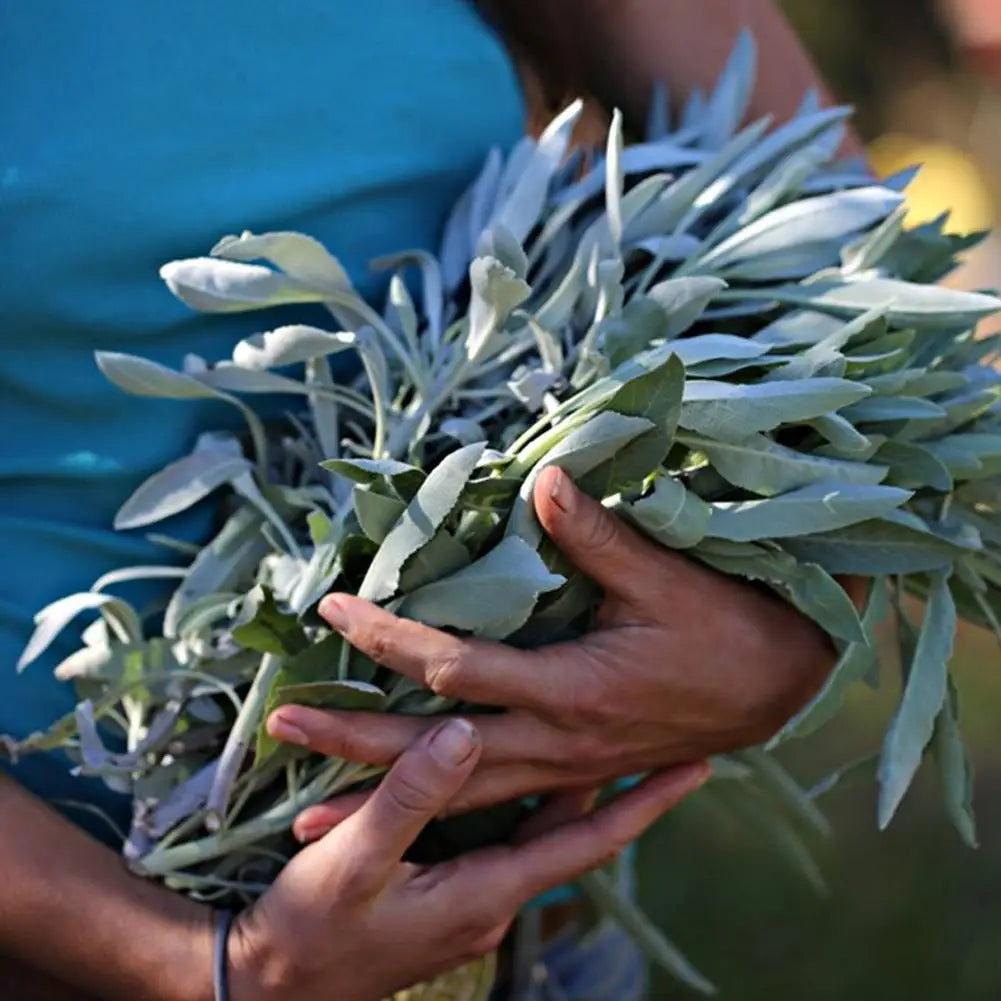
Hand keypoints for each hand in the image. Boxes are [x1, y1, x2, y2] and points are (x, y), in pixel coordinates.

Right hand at [230, 717, 708, 1000]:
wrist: (277, 986)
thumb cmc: (314, 927)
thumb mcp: (357, 858)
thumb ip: (412, 796)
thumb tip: (467, 732)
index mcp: (489, 889)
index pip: (587, 841)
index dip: (644, 805)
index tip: (695, 767)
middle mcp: (494, 897)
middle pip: (573, 831)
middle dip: (620, 787)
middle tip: (661, 734)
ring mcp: (472, 898)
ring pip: (539, 831)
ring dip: (573, 789)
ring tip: (610, 739)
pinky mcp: (448, 892)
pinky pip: (508, 838)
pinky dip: (527, 800)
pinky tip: (519, 769)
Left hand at [268, 468, 858, 833]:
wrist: (780, 687)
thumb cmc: (726, 628)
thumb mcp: (667, 578)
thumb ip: (597, 534)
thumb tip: (542, 477)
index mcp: (571, 690)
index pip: (455, 668)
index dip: (388, 637)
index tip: (332, 610)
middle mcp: (557, 742)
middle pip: (434, 754)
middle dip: (353, 740)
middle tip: (280, 727)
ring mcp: (562, 769)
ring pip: (458, 794)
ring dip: (382, 796)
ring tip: (308, 813)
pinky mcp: (572, 773)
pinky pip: (492, 804)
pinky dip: (438, 813)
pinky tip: (403, 822)